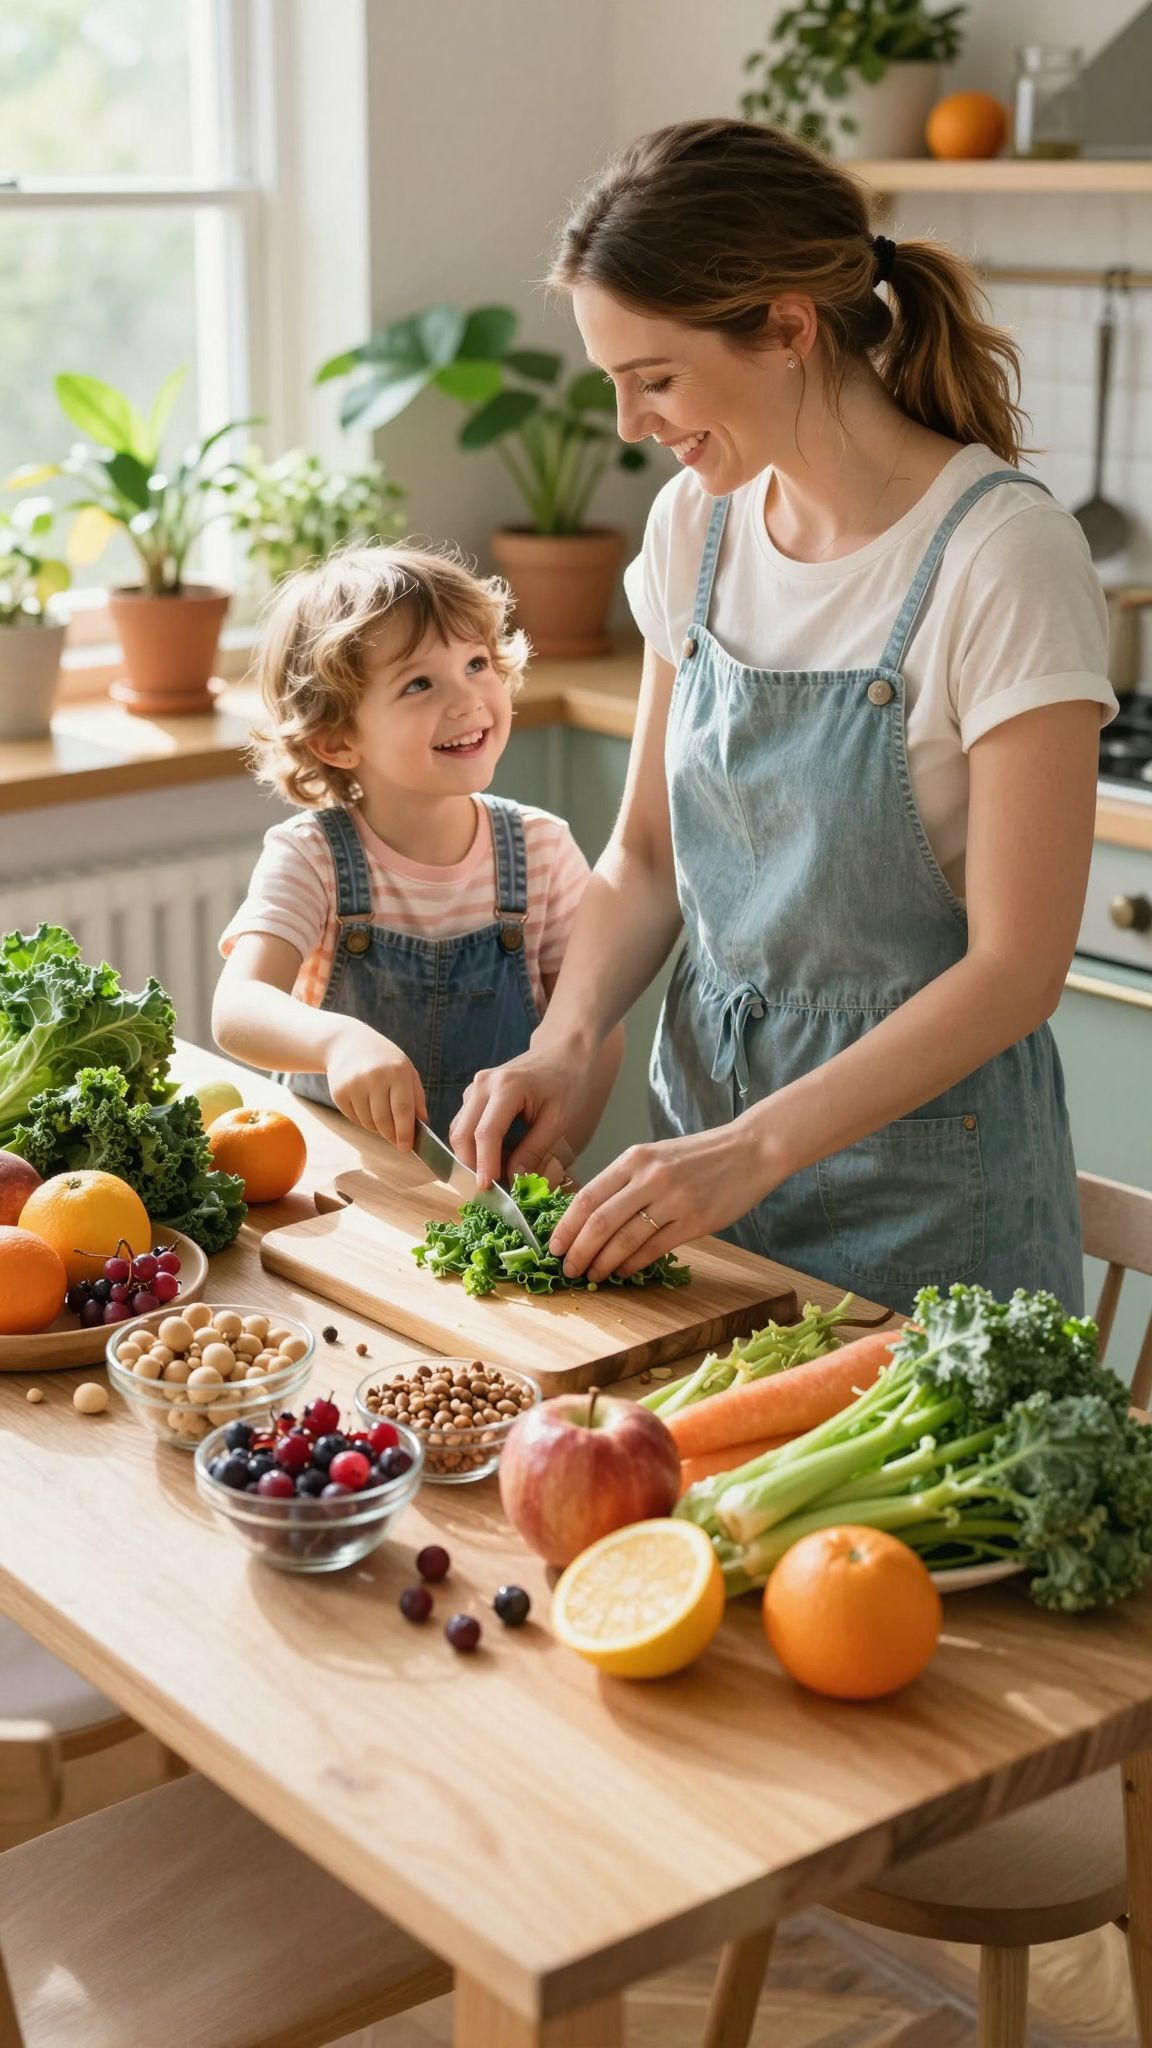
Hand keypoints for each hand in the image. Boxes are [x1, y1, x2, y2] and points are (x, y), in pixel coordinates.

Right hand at [325, 1020, 426, 1149]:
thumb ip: (417, 1097)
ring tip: (382, 1115)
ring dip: (377, 1127)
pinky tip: (366, 1106)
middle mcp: (374, 1077)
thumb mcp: (406, 1070)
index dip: (405, 1132)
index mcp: (397, 1071)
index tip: (406, 1148)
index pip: (403, 1109)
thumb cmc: (384, 1060)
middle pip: (384, 1121)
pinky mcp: (339, 1093)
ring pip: (368, 1122)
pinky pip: (354, 1118)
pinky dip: (363, 1120)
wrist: (347, 1044)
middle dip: (392, 1136)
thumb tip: (422, 1124)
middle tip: (397, 1141)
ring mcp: (354, 1085)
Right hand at [451, 1039, 583, 1187]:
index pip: (485, 1134)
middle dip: (470, 1166)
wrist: (564, 1051)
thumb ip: (534, 1150)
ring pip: (458, 1130)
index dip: (484, 1165)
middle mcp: (482, 1085)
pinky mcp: (474, 1094)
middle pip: (462, 1134)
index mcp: (507, 1087)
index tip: (487, 1191)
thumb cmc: (568, 1082)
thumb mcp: (558, 1120)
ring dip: (470, 1157)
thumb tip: (513, 1179)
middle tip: (488, 1192)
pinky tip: (494, 1158)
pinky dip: (473, 1145)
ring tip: (494, 1176)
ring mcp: (474, 1087)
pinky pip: (464, 1124)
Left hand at [548, 1124, 773, 1283]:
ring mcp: (674, 1200)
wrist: (750, 1150)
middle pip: (600, 1222)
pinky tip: (623, 1271)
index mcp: (635, 1159)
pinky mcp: (695, 1221)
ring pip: (625, 1240)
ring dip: (603, 1263)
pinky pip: (654, 1249)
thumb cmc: (699, 1156)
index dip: (566, 1226)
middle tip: (569, 1269)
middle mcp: (650, 1178)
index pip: (587, 1197)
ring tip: (593, 1275)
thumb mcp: (656, 1157)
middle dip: (579, 1251)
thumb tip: (590, 1219)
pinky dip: (633, 1264)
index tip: (554, 1247)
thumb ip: (625, 1182)